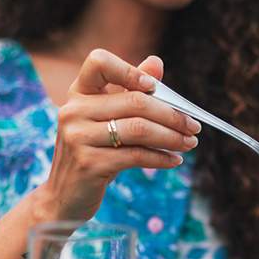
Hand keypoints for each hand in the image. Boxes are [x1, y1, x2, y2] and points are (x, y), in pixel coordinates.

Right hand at [34, 50, 200, 220]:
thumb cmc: (93, 153)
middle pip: (134, 101)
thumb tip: (156, 63)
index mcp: (78, 93)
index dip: (130, 70)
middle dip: (171, 114)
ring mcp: (78, 138)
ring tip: (189, 143)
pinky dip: (161, 158)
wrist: (64, 196)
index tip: (155, 87)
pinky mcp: (89, 164)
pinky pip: (136, 156)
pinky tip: (175, 160)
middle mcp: (73, 111)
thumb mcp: (106, 120)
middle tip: (194, 126)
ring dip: (172, 137)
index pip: (99, 62)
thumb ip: (129, 91)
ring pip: (139, 129)